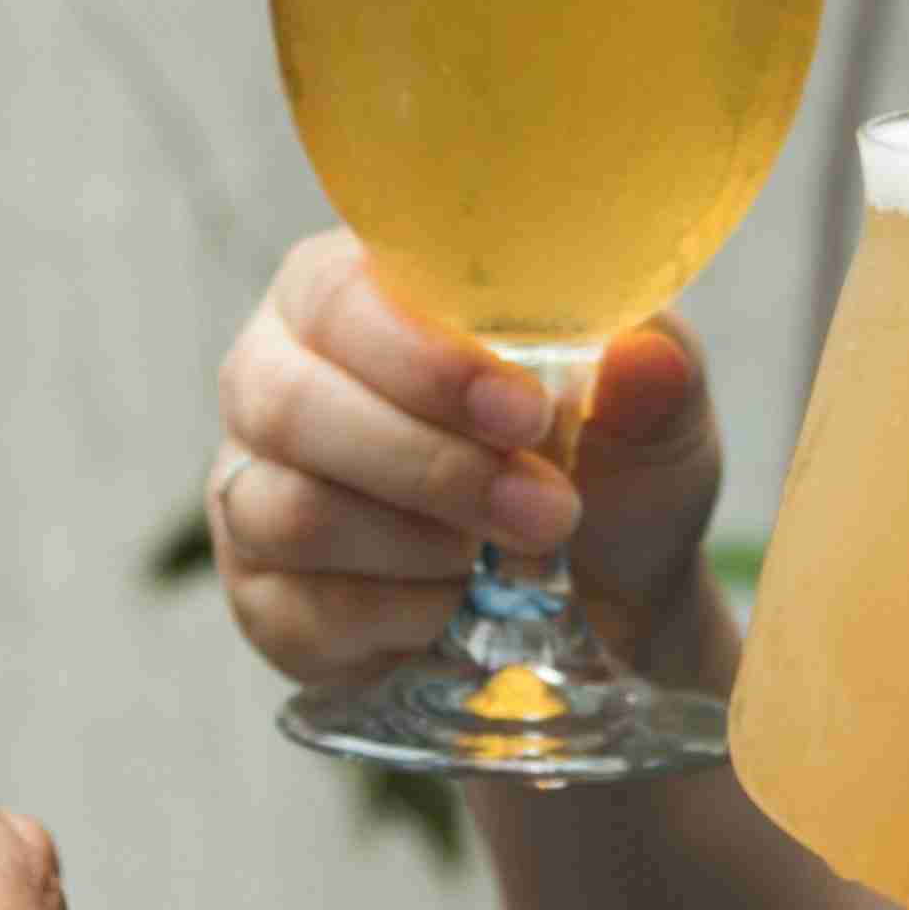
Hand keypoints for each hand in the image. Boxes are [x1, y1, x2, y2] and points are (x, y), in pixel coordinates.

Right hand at [205, 232, 729, 684]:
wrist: (606, 602)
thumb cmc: (609, 470)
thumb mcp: (654, 419)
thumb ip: (654, 377)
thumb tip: (640, 360)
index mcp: (355, 293)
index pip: (338, 296)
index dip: (423, 359)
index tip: (525, 414)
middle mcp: (277, 378)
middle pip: (289, 405)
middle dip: (427, 465)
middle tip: (544, 511)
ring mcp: (254, 488)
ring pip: (288, 512)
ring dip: (415, 546)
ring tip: (508, 562)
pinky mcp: (261, 594)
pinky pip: (297, 610)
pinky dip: (395, 617)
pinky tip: (457, 611)